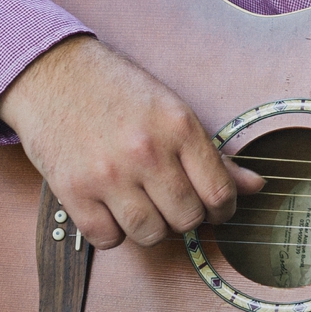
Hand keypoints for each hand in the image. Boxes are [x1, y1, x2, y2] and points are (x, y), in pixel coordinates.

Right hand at [0, 34, 262, 250]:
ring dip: (152, 227)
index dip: (224, 209)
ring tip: (145, 205)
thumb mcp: (173, 111)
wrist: (54, 73)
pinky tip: (112, 208)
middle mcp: (147, 152)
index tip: (217, 208)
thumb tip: (256, 186)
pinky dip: (113, 231)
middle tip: (176, 203)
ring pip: (150, 234)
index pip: (219, 192)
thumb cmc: (118, 91)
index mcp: (179, 126)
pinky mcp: (73, 191)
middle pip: (187, 219)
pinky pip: (107, 239)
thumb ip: (214, 154)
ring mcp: (108, 174)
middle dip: (187, 217)